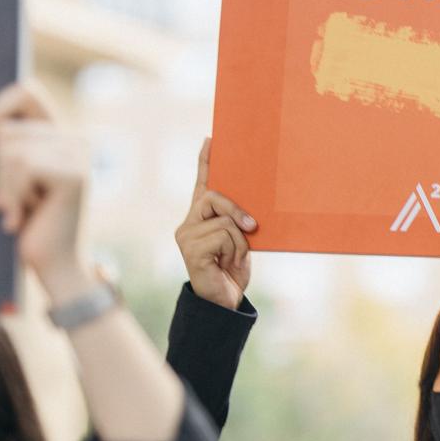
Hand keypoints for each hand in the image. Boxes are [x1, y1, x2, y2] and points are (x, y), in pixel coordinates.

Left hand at [0, 83, 92, 299]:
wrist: (55, 265)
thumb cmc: (29, 222)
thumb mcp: (15, 177)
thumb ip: (12, 146)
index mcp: (63, 136)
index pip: (26, 90)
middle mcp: (77, 140)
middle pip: (7, 131)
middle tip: (15, 200)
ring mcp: (79, 155)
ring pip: (10, 151)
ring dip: (3, 187)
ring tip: (20, 210)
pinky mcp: (74, 174)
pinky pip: (21, 166)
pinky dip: (12, 195)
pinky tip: (23, 216)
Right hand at [175, 139, 256, 310]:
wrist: (224, 301)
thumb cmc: (233, 270)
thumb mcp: (241, 240)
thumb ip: (239, 222)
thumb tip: (250, 209)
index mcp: (202, 217)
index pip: (202, 184)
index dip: (206, 162)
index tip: (211, 139)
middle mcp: (189, 222)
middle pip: (214, 196)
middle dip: (237, 210)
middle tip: (252, 227)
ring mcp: (187, 235)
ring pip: (224, 219)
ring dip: (240, 240)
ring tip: (234, 258)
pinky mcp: (190, 248)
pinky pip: (223, 235)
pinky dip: (235, 250)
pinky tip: (226, 263)